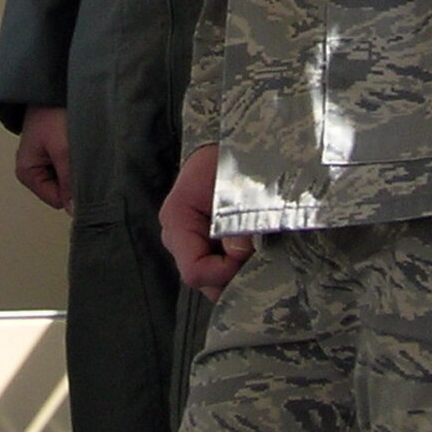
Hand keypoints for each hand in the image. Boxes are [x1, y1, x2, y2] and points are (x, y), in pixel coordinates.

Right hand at [14, 106, 73, 212]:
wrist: (54, 83)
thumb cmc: (53, 112)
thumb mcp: (62, 149)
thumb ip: (69, 182)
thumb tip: (74, 212)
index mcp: (27, 172)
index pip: (57, 200)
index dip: (72, 189)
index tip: (83, 172)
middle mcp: (33, 169)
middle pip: (62, 190)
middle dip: (75, 177)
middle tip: (83, 157)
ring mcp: (44, 159)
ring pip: (68, 177)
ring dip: (77, 166)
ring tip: (82, 147)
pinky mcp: (55, 150)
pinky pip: (69, 165)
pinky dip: (78, 157)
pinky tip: (81, 143)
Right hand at [160, 144, 251, 300]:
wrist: (226, 149)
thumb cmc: (227, 161)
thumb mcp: (235, 185)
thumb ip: (237, 219)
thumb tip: (239, 252)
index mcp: (176, 220)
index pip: (195, 270)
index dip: (224, 271)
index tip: (247, 254)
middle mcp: (176, 238)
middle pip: (203, 282)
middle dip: (232, 276)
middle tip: (255, 254)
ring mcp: (187, 245)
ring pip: (212, 281)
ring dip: (236, 272)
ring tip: (253, 249)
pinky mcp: (202, 247)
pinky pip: (218, 270)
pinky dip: (236, 267)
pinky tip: (249, 249)